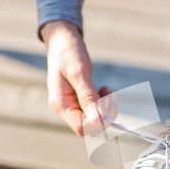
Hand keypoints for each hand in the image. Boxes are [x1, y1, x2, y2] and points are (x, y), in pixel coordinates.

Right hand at [41, 20, 109, 135]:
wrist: (62, 40)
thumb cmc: (68, 53)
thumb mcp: (79, 73)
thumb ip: (87, 96)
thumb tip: (97, 119)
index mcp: (60, 104)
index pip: (82, 128)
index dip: (98, 121)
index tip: (107, 103)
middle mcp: (65, 109)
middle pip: (90, 127)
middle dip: (105, 114)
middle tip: (109, 94)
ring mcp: (72, 106)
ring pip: (94, 120)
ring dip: (106, 108)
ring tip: (107, 90)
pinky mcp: (79, 101)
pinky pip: (94, 110)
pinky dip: (103, 103)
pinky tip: (104, 90)